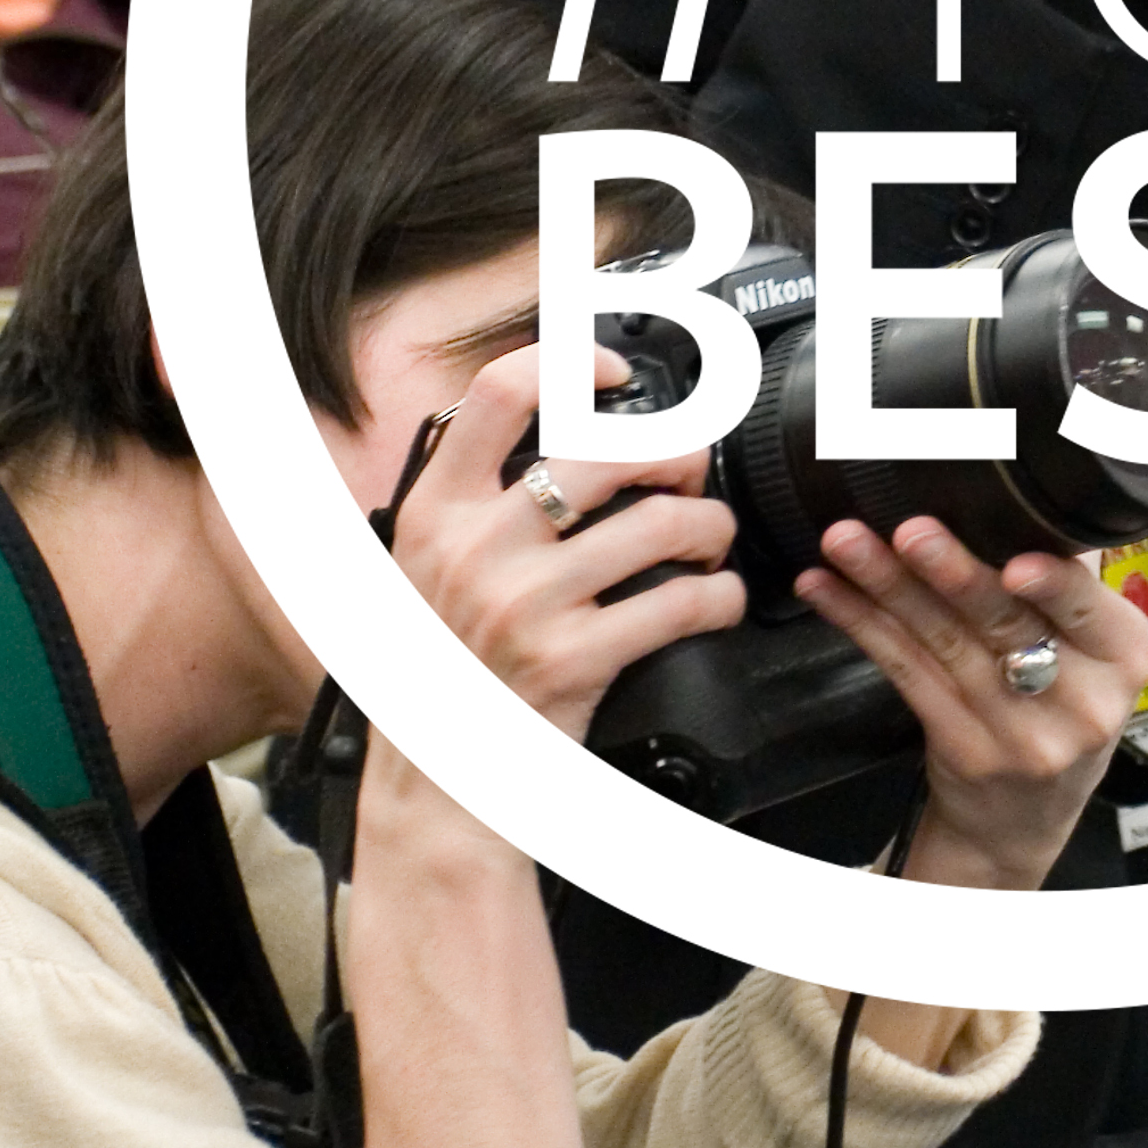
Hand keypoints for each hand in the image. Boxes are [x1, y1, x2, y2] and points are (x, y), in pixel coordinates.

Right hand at [378, 348, 745, 740]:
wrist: (437, 785)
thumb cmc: (444, 673)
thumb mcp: (425, 571)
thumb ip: (473, 504)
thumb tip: (561, 436)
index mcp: (436, 511)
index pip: (499, 393)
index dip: (570, 362)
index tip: (615, 372)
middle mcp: (475, 547)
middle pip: (609, 451)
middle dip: (676, 453)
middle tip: (692, 473)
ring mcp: (523, 603)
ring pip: (662, 522)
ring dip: (711, 526)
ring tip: (711, 543)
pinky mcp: (571, 659)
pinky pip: (683, 602)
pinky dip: (722, 596)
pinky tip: (718, 601)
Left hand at [797, 516, 1147, 892]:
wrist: (1026, 821)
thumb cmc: (1061, 707)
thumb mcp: (1096, 653)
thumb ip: (1069, 580)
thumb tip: (1021, 486)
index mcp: (1124, 656)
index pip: (1086, 612)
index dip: (1054, 587)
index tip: (1016, 561)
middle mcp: (1079, 702)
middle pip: (1007, 626)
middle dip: (953, 572)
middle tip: (910, 530)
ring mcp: (1017, 735)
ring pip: (945, 645)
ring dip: (888, 587)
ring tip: (846, 542)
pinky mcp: (959, 748)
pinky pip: (906, 673)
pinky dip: (862, 624)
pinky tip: (827, 589)